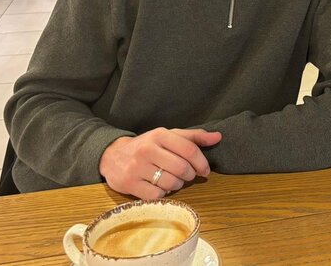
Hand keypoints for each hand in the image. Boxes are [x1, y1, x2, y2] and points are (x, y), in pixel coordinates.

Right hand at [99, 128, 221, 198]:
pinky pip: (157, 195)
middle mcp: (147, 149)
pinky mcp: (129, 184)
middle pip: (182, 168)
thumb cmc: (147, 146)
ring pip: (171, 183)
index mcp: (160, 135)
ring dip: (177, 185)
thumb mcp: (168, 136)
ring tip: (172, 179)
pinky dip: (163, 193)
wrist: (112, 156)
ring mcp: (137, 167)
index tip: (205, 171)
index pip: (189, 149)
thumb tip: (218, 137)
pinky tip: (159, 186)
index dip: (202, 163)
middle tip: (187, 176)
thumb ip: (193, 137)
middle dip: (190, 175)